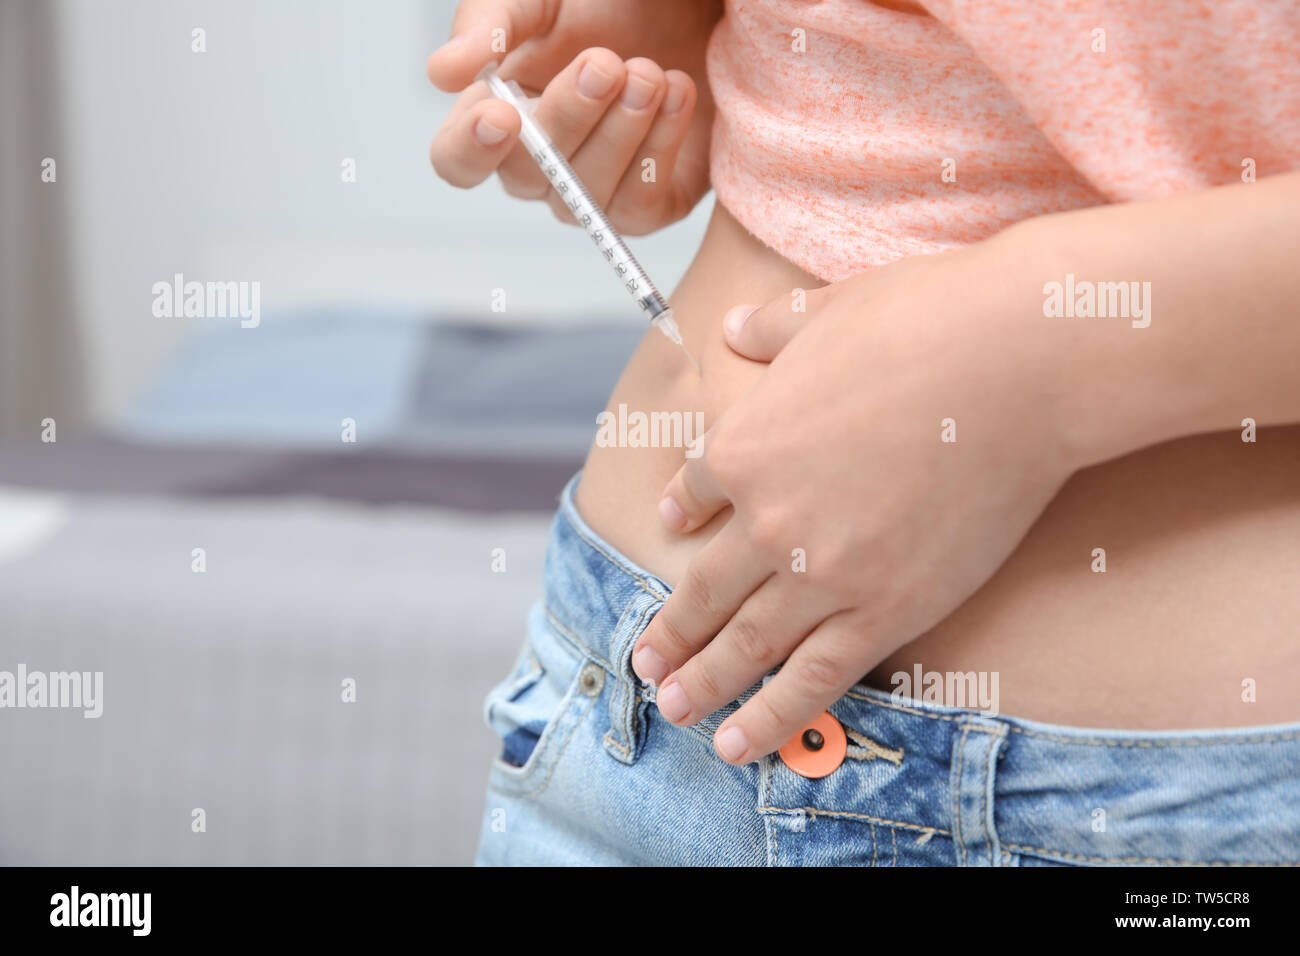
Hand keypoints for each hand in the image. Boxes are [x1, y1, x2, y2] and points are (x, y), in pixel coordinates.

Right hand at [427, 0, 719, 234]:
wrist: (690, 9)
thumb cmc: (606, 4)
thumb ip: (492, 22)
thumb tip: (441, 72)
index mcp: (498, 115)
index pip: (457, 159)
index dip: (470, 148)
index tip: (500, 115)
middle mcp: (539, 167)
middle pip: (528, 178)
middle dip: (568, 118)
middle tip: (605, 63)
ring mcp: (591, 193)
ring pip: (585, 198)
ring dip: (620, 132)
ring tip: (649, 74)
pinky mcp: (648, 206)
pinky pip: (638, 208)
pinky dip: (658, 150)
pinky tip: (676, 94)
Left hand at [631, 238, 1078, 762]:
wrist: (1013, 363)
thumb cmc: (924, 322)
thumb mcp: (823, 311)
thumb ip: (771, 330)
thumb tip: (737, 325)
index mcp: (744, 445)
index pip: (696, 491)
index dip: (680, 512)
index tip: (671, 528)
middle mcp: (766, 521)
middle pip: (704, 589)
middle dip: (670, 634)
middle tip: (646, 666)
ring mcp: (821, 574)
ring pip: (746, 645)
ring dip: (704, 683)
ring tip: (677, 709)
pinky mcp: (885, 612)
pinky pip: (812, 679)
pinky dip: (770, 717)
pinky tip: (738, 744)